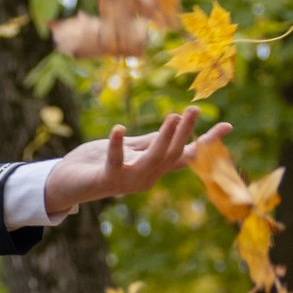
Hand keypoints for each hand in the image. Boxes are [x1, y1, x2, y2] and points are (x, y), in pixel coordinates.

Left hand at [43, 109, 229, 218]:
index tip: (227, 126)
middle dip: (185, 132)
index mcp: (153, 168)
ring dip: (164, 138)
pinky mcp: (107, 180)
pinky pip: (116, 162)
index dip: (206, 141)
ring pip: (153, 160)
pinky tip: (119, 128)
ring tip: (173, 116)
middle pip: (173, 154)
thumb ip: (149, 141)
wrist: (65, 183)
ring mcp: (128, 181)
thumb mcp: (128, 148)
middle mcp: (146, 177)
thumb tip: (175, 127)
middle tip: (194, 109)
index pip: (185, 154)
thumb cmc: (96, 163)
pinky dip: (118, 145)